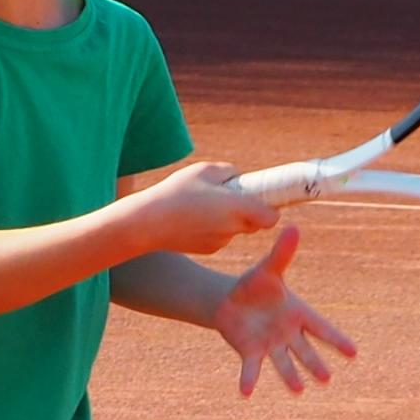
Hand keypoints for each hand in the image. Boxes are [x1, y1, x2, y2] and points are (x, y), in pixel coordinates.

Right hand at [127, 160, 280, 257]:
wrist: (148, 223)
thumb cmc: (176, 192)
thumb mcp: (203, 170)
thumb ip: (228, 171)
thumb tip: (239, 178)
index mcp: (236, 207)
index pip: (271, 216)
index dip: (270, 208)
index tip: (262, 197)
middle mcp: (232, 228)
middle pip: (255, 223)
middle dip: (249, 211)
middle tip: (231, 196)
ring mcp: (221, 241)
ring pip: (235, 229)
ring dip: (229, 219)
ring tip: (204, 205)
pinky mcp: (208, 249)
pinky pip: (220, 236)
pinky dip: (214, 228)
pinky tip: (194, 218)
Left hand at [212, 226, 354, 397]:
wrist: (231, 301)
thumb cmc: (255, 284)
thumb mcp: (268, 269)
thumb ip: (282, 253)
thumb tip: (294, 227)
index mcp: (298, 313)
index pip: (321, 327)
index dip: (336, 340)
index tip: (353, 353)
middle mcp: (288, 333)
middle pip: (305, 350)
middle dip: (315, 363)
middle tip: (326, 379)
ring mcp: (270, 345)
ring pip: (283, 362)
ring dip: (290, 376)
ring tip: (299, 390)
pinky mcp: (251, 352)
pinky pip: (252, 368)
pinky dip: (249, 379)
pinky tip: (246, 393)